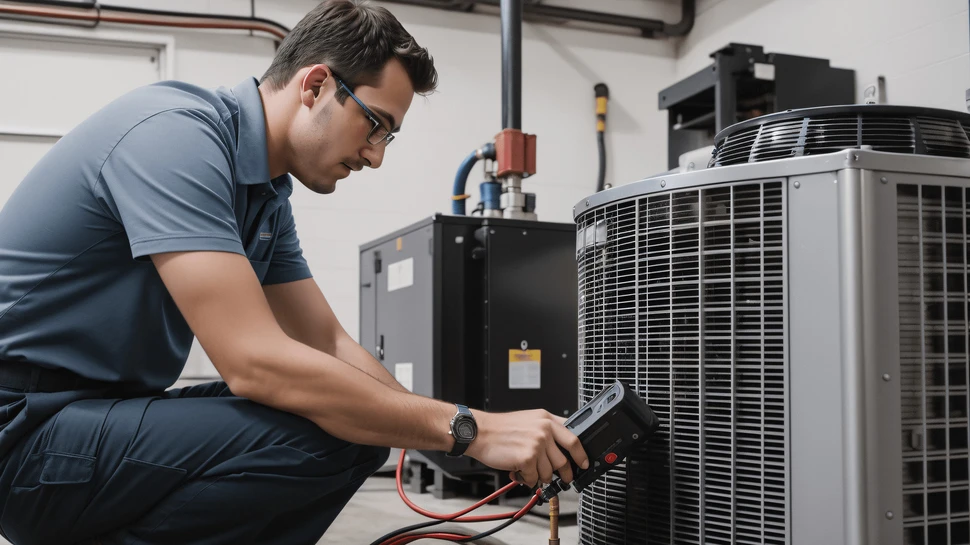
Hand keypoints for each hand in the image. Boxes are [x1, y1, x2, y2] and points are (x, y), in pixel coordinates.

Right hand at [464, 409, 588, 487]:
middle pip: (564, 460)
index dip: (581, 455)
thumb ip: (547, 430)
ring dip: (539, 476)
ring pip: (549, 472)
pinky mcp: (527, 458)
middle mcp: (544, 430)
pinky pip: (534, 478)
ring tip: (528, 470)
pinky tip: (519, 471)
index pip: (574, 439)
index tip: (583, 463)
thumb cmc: (500, 428)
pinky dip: (526, 479)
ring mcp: (537, 444)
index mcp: (547, 419)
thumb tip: (562, 448)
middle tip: (561, 478)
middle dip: (563, 474)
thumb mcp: (529, 420)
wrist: (480, 432)